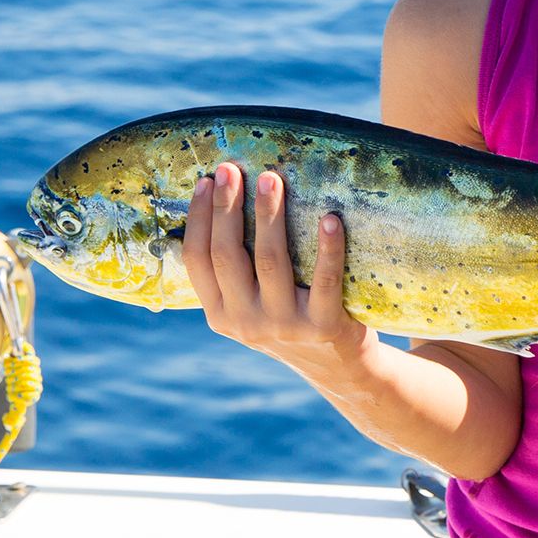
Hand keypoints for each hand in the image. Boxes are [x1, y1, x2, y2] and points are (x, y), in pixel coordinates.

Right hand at [183, 161, 375, 381]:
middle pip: (228, 255)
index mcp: (220, 314)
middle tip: (231, 169)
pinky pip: (325, 280)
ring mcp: (284, 325)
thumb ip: (235, 272)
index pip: (198, 261)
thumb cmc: (291, 319)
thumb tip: (222, 201)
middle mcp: (246, 321)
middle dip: (227, 208)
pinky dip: (327, 248)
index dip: (199, 219)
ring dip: (269, 216)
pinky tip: (330, 218)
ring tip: (272, 178)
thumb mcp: (251, 305)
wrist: (339, 368)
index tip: (205, 180)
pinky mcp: (324, 326)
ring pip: (271, 261)